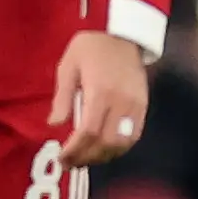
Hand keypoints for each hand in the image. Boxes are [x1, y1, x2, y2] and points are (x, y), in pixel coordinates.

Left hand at [49, 29, 150, 166]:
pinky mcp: (143, 105)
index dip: (76, 149)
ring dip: (103, 156)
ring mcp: (136, 104)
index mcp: (100, 91)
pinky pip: (134, 135)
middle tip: (70, 164)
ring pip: (123, 142)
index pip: (89, 131)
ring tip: (85, 160)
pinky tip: (104, 150)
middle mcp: (121, 101)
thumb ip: (62, 98)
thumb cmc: (90, 48)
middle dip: (87, 158)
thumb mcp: (68, 67)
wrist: (122, 34)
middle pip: (107, 142)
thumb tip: (54, 124)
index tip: (62, 157)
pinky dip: (119, 148)